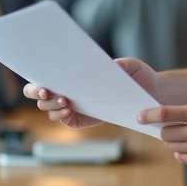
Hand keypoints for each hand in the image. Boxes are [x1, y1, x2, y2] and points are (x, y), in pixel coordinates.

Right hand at [24, 58, 162, 129]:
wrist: (150, 94)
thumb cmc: (137, 75)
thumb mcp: (131, 65)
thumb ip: (121, 64)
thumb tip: (111, 66)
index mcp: (71, 74)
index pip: (43, 77)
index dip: (36, 81)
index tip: (42, 82)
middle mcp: (67, 90)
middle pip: (39, 95)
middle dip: (38, 94)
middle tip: (47, 92)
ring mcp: (73, 107)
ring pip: (49, 110)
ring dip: (52, 106)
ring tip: (66, 102)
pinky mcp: (82, 119)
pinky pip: (66, 121)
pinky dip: (62, 117)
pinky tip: (68, 110)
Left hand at [137, 100, 186, 167]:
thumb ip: (186, 112)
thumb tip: (161, 120)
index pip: (165, 114)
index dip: (148, 116)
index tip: (139, 117)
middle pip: (166, 133)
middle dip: (164, 130)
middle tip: (170, 127)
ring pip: (172, 146)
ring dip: (173, 141)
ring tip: (184, 135)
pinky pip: (181, 157)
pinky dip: (181, 151)